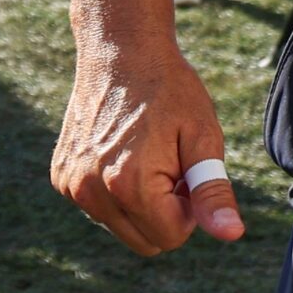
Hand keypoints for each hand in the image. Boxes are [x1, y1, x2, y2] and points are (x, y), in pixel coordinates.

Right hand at [52, 39, 243, 256]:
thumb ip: (213, 192)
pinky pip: (98, 208)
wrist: (120, 51)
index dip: (189, 208)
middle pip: (144, 241)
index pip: (171, 236)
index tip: (187, 171)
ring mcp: (71, 186)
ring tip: (146, 154)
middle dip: (164, 212)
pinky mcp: (61, 178)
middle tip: (170, 164)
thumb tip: (231, 235)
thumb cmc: (170, 90)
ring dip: (140, 203)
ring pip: (120, 227)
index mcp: (130, 184)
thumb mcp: (202, 136)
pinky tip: (123, 150)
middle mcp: (91, 192)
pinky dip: (115, 191)